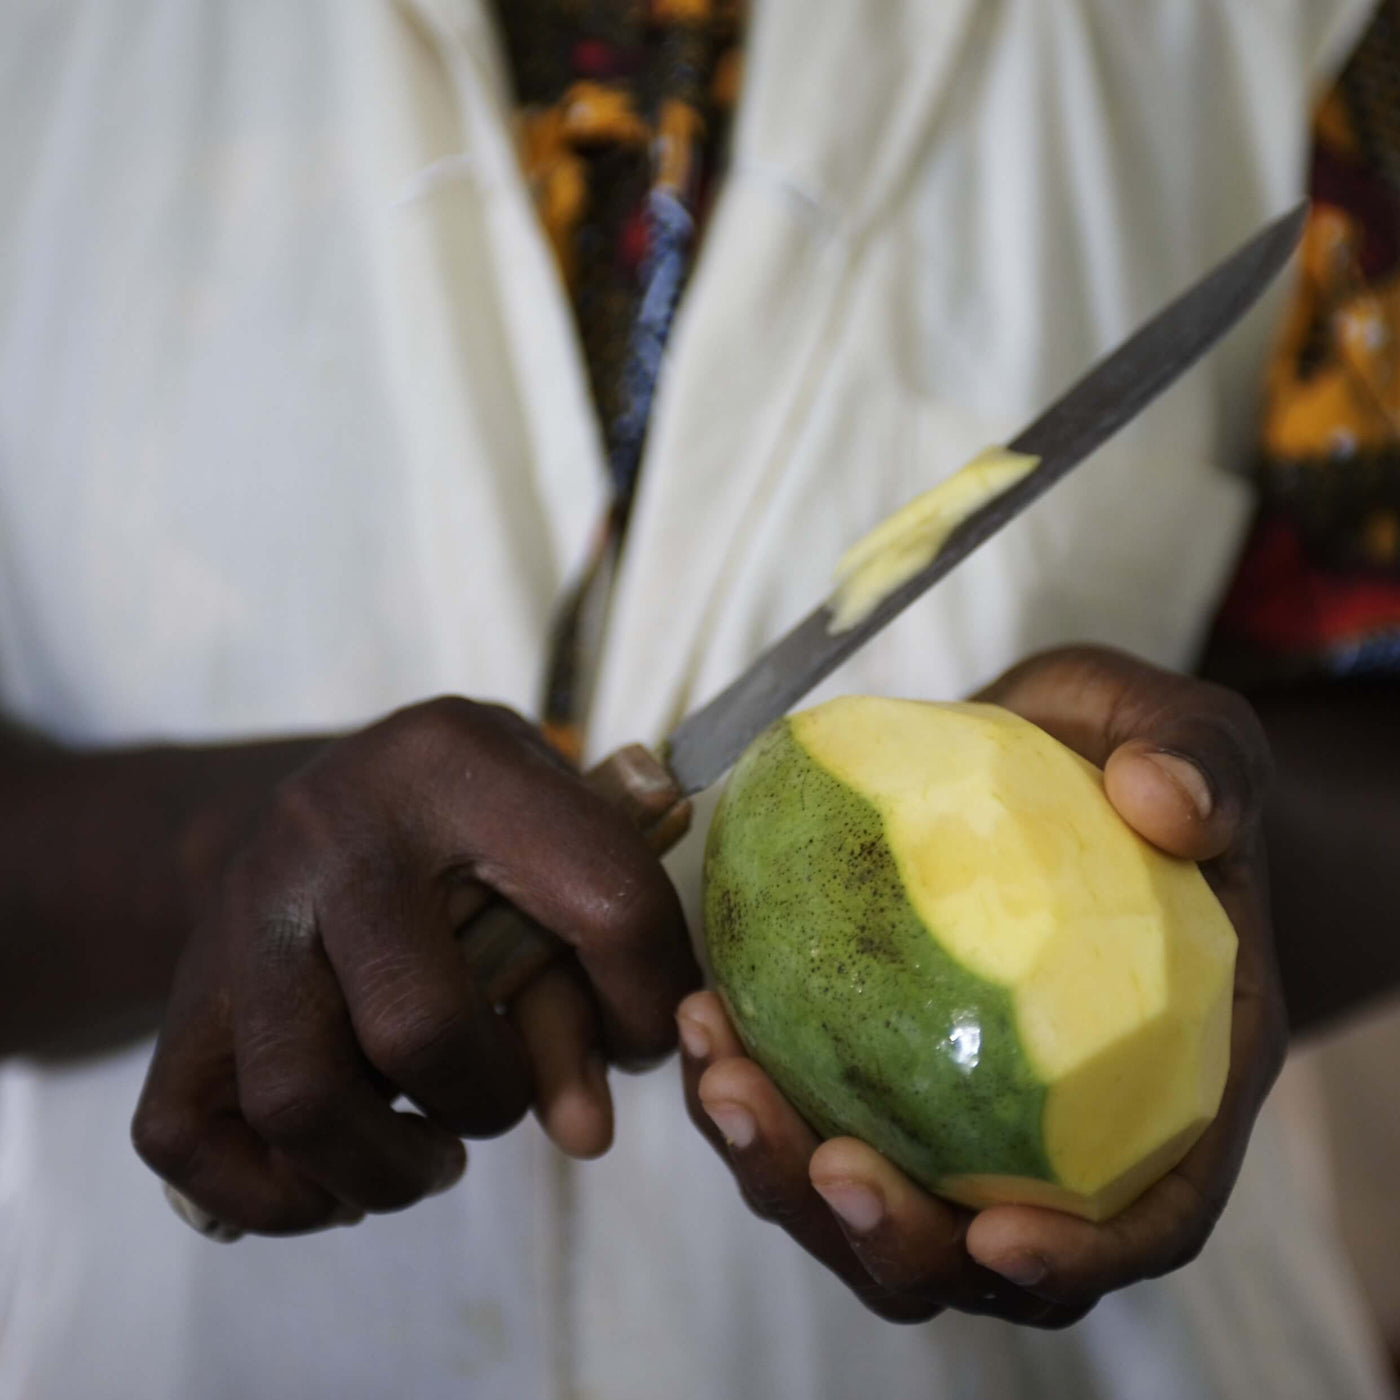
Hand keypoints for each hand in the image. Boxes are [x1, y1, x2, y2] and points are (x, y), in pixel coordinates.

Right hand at [133, 698, 696, 1233]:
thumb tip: (585, 1137)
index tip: (638, 1038)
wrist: (323, 802)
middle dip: (490, 1100)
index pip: (606, 903)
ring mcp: (242, 908)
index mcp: (459, 762)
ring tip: (432, 1156)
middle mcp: (335, 824)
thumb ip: (582, 983)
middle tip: (498, 1099)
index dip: (649, 1002)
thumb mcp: (547, 850)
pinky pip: (191, 1141)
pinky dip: (281, 1196)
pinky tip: (343, 1172)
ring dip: (389, 1169)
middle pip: (421, 1025)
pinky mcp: (183, 991)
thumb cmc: (468, 831)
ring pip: (301, 1098)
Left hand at [679, 646, 1284, 1326]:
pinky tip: (701, 1012)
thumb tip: (1168, 801)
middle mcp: (1052, 1125)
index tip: (995, 1237)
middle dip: (892, 1233)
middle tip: (823, 1162)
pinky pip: (802, 1111)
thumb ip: (1201, 760)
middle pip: (977, 1248)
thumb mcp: (1182, 730)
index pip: (1145, 1217)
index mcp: (1164, 1082)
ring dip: (783, 1171)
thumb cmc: (1123, 759)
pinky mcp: (866, 1062)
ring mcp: (948, 1106)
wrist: (1040, 755)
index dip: (1078, 1258)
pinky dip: (746, 1089)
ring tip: (720, 1075)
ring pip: (868, 1202)